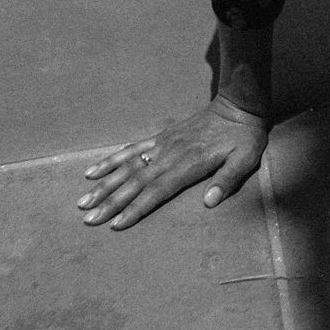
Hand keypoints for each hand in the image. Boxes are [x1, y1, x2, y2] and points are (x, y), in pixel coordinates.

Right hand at [76, 95, 268, 229]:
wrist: (238, 105)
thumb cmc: (244, 137)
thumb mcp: (245, 158)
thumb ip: (228, 180)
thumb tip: (210, 202)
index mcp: (190, 164)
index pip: (158, 190)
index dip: (137, 207)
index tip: (116, 223)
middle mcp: (170, 155)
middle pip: (136, 181)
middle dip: (111, 202)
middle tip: (89, 219)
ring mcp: (162, 145)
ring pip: (128, 166)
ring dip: (105, 184)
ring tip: (83, 201)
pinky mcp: (159, 137)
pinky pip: (131, 150)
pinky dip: (111, 160)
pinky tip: (93, 171)